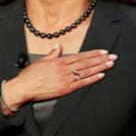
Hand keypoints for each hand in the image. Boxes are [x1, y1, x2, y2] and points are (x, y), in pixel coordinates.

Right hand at [1, 45, 116, 109]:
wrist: (23, 88)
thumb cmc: (29, 76)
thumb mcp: (40, 61)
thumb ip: (52, 54)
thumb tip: (58, 46)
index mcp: (58, 61)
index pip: (80, 56)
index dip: (93, 54)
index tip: (102, 52)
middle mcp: (64, 69)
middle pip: (86, 62)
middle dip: (101, 59)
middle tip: (112, 57)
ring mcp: (65, 79)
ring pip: (86, 71)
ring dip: (100, 67)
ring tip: (110, 64)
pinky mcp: (65, 89)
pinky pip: (82, 83)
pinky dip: (92, 79)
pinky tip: (101, 75)